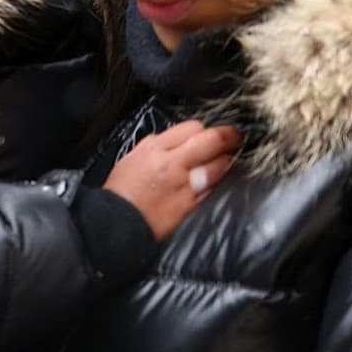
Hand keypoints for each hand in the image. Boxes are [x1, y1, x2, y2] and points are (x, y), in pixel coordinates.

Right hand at [104, 120, 239, 239]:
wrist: (115, 223)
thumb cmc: (121, 191)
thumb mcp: (133, 157)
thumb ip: (156, 145)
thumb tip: (176, 139)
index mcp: (156, 148)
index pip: (192, 127)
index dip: (204, 129)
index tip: (208, 134)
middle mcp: (173, 163)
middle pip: (212, 140)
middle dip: (229, 136)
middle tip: (235, 138)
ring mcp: (184, 185)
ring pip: (219, 165)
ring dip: (227, 161)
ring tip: (229, 160)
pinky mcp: (190, 205)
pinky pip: (213, 189)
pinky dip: (219, 183)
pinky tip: (219, 182)